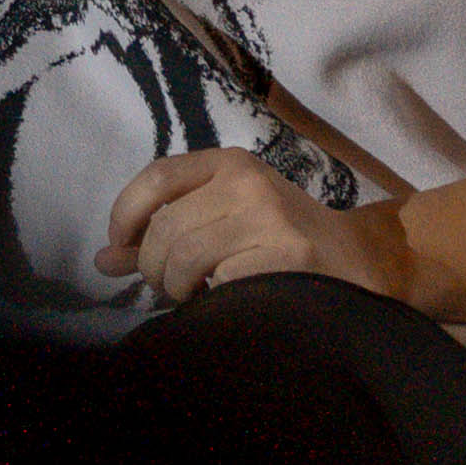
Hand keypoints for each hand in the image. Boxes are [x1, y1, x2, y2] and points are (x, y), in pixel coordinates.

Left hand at [103, 149, 406, 307]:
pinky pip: (219, 282)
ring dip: (178, 288)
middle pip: (164, 228)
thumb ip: (163, 233)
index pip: (156, 177)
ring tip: (197, 293)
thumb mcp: (224, 220)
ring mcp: (268, 218)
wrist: (362, 261)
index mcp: (230, 164)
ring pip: (184, 257)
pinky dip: (212, 299)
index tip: (119, 248)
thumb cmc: (283, 241)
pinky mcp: (286, 256)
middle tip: (170, 285)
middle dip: (153, 267)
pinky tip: (227, 300)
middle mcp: (247, 183)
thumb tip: (103, 260)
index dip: (125, 216)